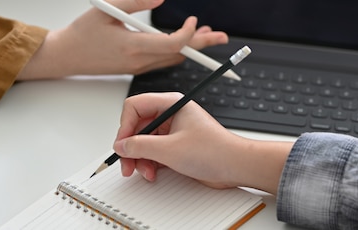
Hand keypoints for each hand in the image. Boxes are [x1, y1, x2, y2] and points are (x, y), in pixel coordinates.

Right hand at [17, 0, 228, 79]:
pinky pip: (162, 62)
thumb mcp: (107, 10)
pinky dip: (177, 52)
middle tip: (222, 37)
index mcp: (132, 47)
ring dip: (191, 48)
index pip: (171, 45)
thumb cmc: (81, 33)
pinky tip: (185, 43)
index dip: (188, 34)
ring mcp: (137, 67)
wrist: (66, 57)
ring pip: (173, 60)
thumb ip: (136, 2)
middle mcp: (138, 61)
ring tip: (208, 36)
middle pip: (179, 55)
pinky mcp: (134, 68)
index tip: (193, 20)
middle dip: (203, 45)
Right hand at [113, 92, 292, 193]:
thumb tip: (122, 145)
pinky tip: (153, 172)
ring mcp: (173, 131)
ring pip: (144, 142)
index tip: (123, 145)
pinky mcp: (177, 146)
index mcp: (171, 104)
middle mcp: (171, 115)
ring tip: (145, 171)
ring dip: (140, 158)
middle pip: (137, 127)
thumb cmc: (214, 151)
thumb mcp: (169, 149)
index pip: (135, 107)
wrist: (235, 166)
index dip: (125, 127)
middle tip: (127, 163)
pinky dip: (150, 163)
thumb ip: (139, 146)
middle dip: (131, 147)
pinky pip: (154, 151)